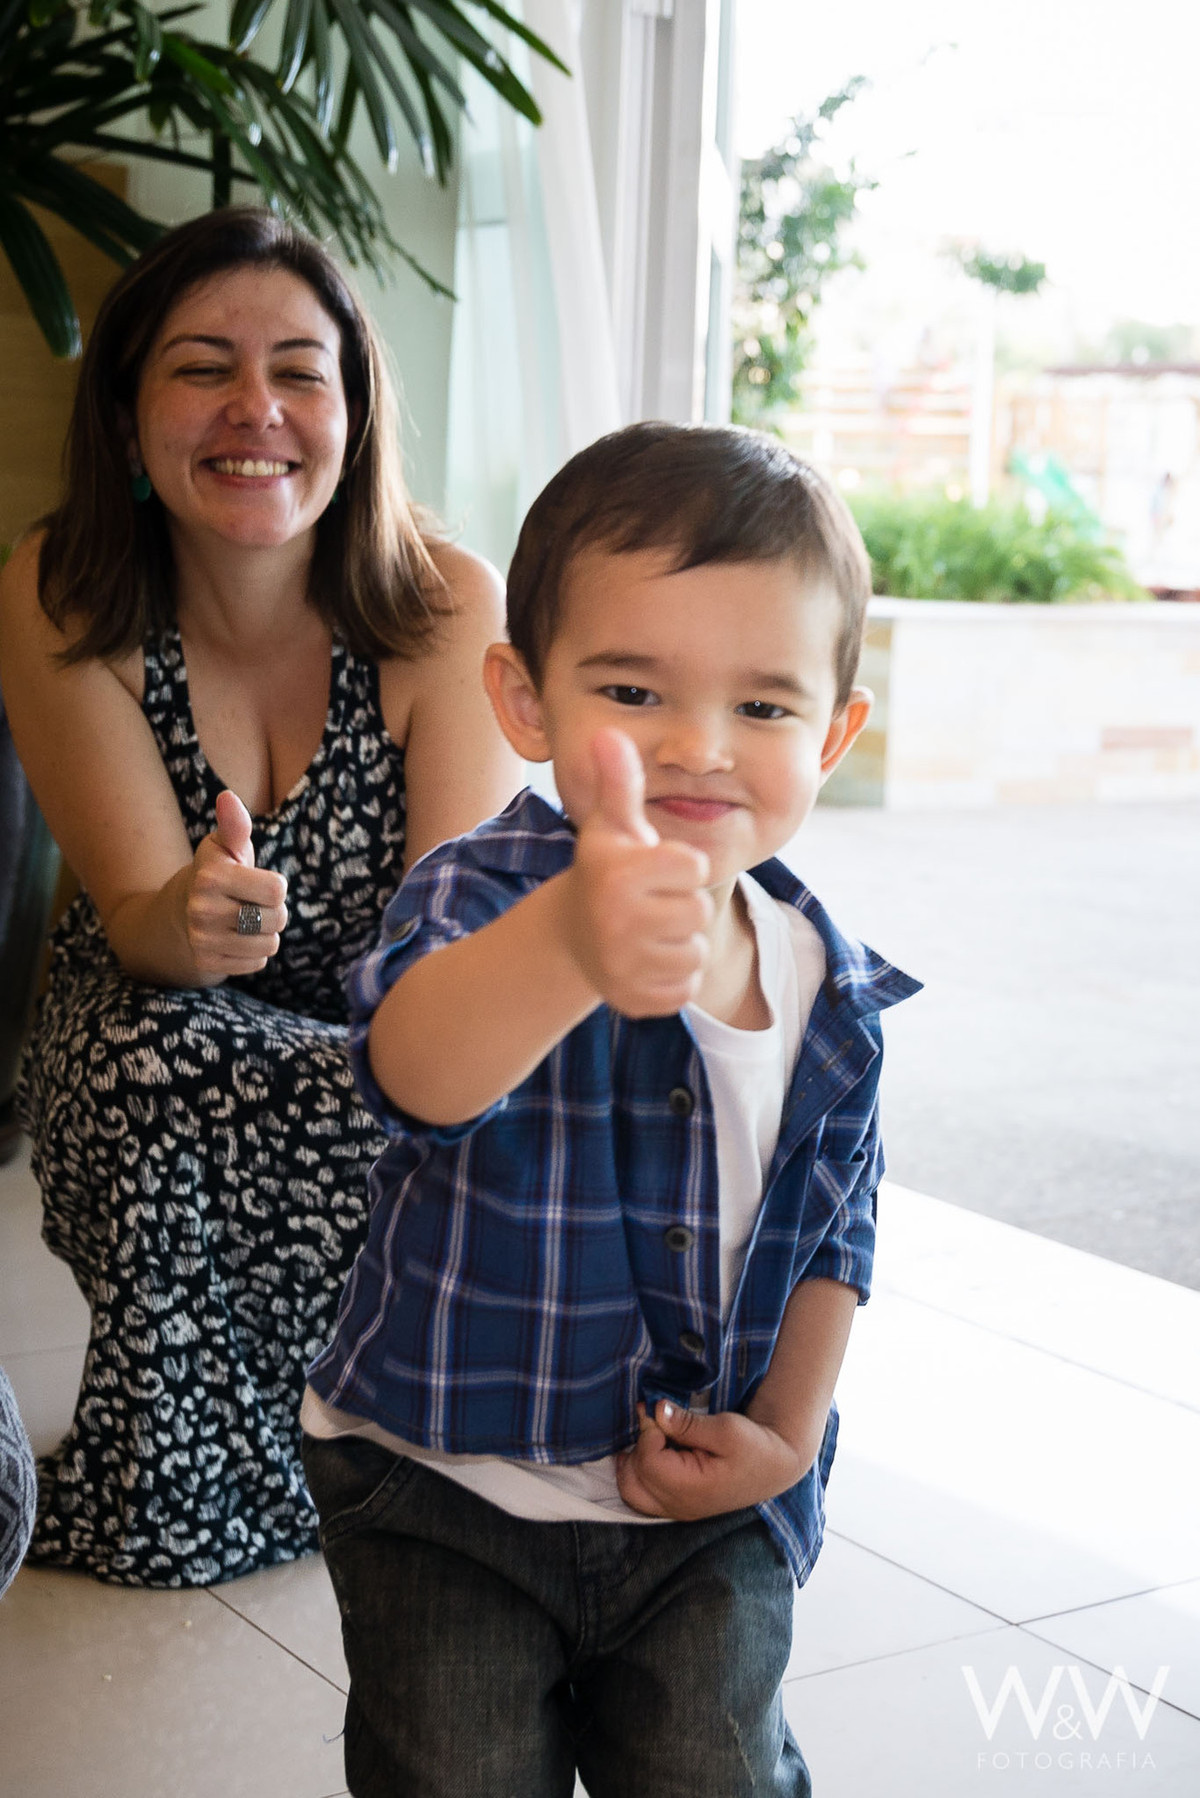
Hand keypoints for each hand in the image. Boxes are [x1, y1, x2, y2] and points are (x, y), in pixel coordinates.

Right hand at [184, 789, 288, 976]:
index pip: (277, 890)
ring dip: (265, 933)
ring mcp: (202, 940)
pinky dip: (253, 953)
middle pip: (277, 919)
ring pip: (269, 944)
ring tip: (244, 921)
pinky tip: (235, 939)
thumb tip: (227, 798)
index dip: (274, 886)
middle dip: (273, 911)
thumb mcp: (224, 847)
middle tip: (251, 903)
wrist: (181, 912)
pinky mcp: (206, 963)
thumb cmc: (216, 873)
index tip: (256, 881)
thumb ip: (235, 826)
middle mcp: (202, 910)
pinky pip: (256, 963)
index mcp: (211, 877)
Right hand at [563, 729, 711, 1016]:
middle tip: (650, 903)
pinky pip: (686, 989)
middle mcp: (617, 922)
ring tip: (649, 932)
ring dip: (679, 943)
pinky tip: (647, 961)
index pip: (694, 867)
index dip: (680, 866)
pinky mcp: (636, 1001)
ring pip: (695, 953)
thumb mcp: (610, 825)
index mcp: (619, 875)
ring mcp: (624, 966)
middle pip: (697, 912)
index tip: (654, 869)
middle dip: (681, 906)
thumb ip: (618, 781)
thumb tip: (606, 733)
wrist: (572, 939)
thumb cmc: (605, 870)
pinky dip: (674, 978)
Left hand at [616, 1400, 807, 1520]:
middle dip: (635, 1448)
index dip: (648, 1432)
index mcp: (692, 1489)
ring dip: (631, 1462)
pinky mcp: (677, 1505)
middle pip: (631, 1481)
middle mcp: (679, 1505)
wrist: (774, 1466)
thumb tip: (656, 1410)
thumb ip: (687, 1423)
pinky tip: (649, 1450)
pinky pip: (641, 1495)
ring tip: (647, 1436)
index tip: (657, 1410)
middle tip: (650, 1422)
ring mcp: (677, 1509)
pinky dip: (637, 1472)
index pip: (648, 1462)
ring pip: (631, 1492)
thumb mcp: (726, 1429)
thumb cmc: (754, 1446)